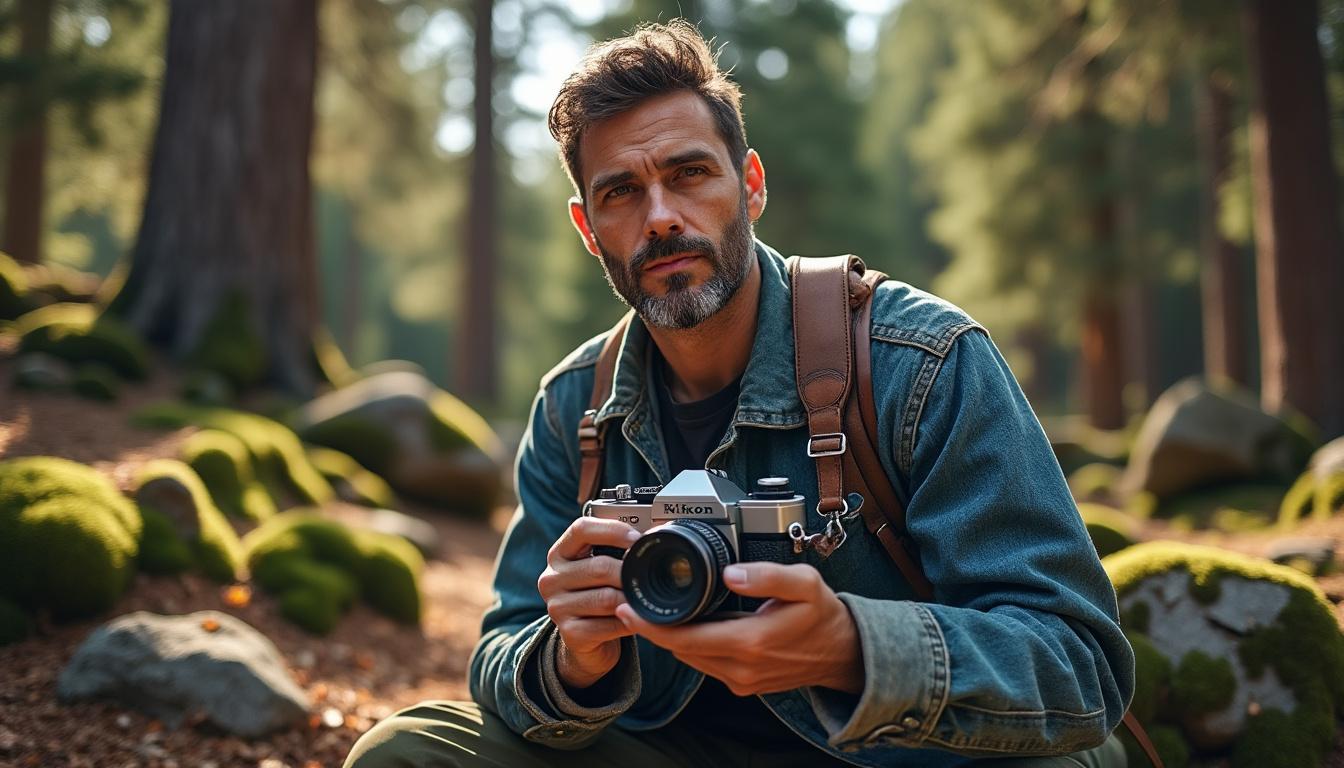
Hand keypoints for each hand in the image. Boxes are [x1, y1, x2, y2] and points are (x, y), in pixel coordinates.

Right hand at [537, 517, 641, 689]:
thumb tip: (653, 533)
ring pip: (606, 598)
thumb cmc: (598, 594)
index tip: (637, 539)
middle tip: (649, 576)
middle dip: (630, 573)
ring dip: (630, 600)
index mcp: (559, 554)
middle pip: (599, 567)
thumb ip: (614, 549)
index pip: (581, 529)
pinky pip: (608, 625)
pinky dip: (627, 622)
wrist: (587, 639)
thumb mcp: (599, 568)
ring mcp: (557, 607)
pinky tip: (634, 619)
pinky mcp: (569, 633)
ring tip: (642, 599)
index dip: (613, 530)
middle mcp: (551, 578)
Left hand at [615, 562, 864, 695]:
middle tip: (630, 606)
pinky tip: (686, 627)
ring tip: (652, 613)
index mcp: (751, 642)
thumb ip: (767, 575)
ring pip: (691, 660)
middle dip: (653, 630)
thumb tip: (732, 573)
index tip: (628, 608)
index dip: (651, 626)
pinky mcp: (744, 685)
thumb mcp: (804, 583)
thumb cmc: (822, 615)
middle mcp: (742, 668)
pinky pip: (707, 665)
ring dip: (670, 639)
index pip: (686, 638)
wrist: (843, 652)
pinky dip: (691, 647)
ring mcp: (742, 680)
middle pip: (681, 651)